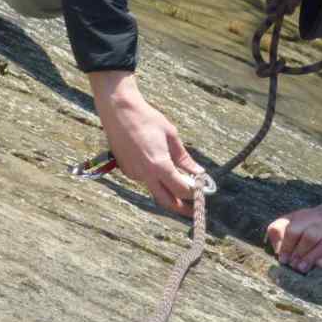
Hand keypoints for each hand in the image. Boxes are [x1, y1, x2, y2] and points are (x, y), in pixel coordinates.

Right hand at [89, 71, 204, 216]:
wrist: (119, 112)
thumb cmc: (147, 119)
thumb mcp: (171, 136)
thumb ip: (184, 158)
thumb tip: (198, 172)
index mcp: (159, 166)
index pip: (181, 189)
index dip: (193, 192)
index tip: (202, 189)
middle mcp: (145, 174)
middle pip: (166, 200)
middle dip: (180, 207)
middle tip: (192, 210)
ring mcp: (134, 173)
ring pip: (154, 190)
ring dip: (167, 191)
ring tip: (180, 184)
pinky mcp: (127, 170)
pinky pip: (144, 180)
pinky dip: (154, 179)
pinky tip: (159, 166)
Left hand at [265, 197, 321, 273]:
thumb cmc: (307, 224)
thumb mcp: (290, 221)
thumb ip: (278, 230)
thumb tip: (277, 250)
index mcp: (306, 216)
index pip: (294, 230)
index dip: (286, 246)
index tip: (282, 259)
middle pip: (310, 237)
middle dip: (299, 253)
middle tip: (292, 265)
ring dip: (311, 257)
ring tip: (301, 268)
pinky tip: (318, 265)